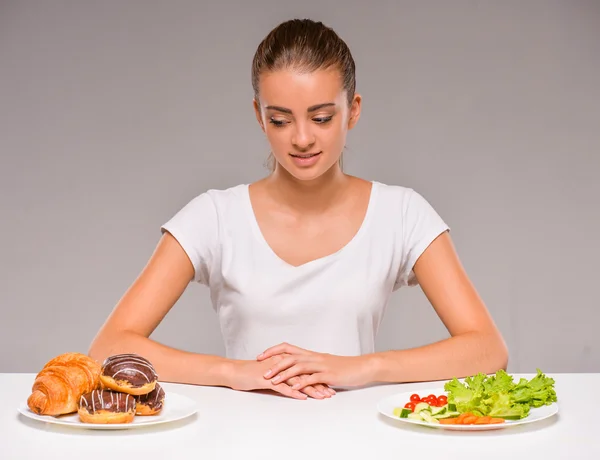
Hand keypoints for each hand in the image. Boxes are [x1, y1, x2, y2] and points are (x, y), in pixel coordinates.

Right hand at [227, 354, 334, 399]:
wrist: (235, 372)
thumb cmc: (251, 373)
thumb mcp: (271, 373)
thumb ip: (284, 376)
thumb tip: (296, 384)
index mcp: (284, 361)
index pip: (305, 370)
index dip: (318, 377)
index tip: (330, 385)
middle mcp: (282, 364)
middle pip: (305, 374)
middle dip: (319, 384)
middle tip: (331, 393)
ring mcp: (275, 372)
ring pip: (297, 380)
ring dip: (311, 389)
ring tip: (322, 396)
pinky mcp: (267, 379)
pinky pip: (283, 387)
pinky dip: (293, 392)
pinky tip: (302, 397)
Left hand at [257, 343, 373, 389]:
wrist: (362, 367)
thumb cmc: (344, 367)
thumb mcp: (325, 365)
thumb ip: (311, 367)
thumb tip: (298, 371)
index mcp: (312, 354)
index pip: (288, 348)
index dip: (273, 351)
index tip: (261, 356)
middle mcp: (314, 357)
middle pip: (290, 357)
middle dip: (274, 364)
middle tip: (262, 371)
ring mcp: (321, 365)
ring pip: (299, 366)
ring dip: (284, 373)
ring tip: (273, 381)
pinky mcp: (329, 375)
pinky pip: (312, 378)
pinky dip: (301, 383)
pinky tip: (293, 388)